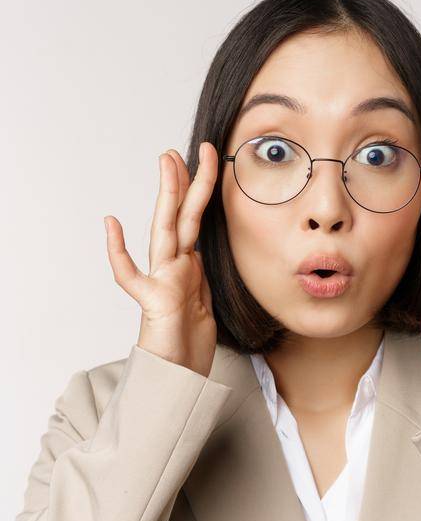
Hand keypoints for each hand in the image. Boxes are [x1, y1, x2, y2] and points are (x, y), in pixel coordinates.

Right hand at [104, 145, 220, 377]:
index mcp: (189, 265)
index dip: (202, 189)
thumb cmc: (190, 341)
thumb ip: (196, 276)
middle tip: (188, 147)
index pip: (196, 219)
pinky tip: (111, 224)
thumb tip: (193, 256)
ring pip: (167, 230)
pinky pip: (131, 274)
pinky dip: (118, 251)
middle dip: (187, 180)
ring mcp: (163, 280)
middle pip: (183, 215)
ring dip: (168, 195)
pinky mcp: (155, 300)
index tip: (208, 160)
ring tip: (168, 163)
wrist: (181, 374)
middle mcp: (175, 267)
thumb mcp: (204, 300)